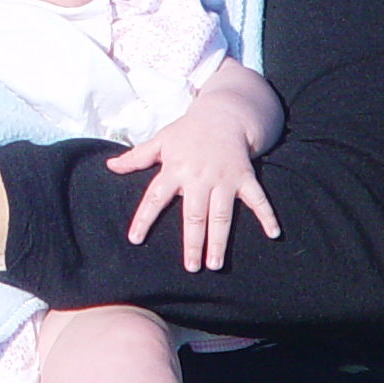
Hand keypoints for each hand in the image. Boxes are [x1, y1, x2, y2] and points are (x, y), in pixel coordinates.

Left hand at [109, 110, 279, 272]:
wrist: (223, 114)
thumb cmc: (188, 132)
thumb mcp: (160, 141)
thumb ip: (136, 157)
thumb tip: (110, 166)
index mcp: (175, 170)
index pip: (155, 198)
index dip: (144, 218)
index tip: (135, 240)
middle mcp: (199, 177)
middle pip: (194, 214)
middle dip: (193, 242)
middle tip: (191, 267)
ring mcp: (224, 178)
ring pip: (222, 214)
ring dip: (219, 240)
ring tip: (215, 264)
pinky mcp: (245, 177)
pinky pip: (258, 199)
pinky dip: (267, 215)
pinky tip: (273, 234)